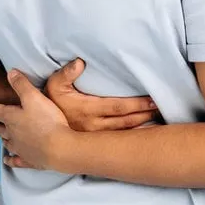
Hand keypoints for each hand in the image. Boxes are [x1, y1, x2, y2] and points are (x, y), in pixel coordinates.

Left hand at [0, 69, 74, 170]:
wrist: (59, 148)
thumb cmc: (47, 120)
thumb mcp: (33, 96)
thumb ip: (21, 84)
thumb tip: (10, 72)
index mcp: (11, 118)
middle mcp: (11, 134)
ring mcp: (20, 149)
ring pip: (6, 143)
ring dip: (3, 139)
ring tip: (1, 137)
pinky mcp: (29, 160)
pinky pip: (16, 161)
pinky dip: (10, 160)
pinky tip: (8, 160)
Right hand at [46, 58, 160, 130]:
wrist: (42, 127)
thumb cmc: (50, 102)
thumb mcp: (53, 85)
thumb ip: (66, 73)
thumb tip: (79, 62)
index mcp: (88, 109)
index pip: (119, 107)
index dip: (138, 105)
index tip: (153, 100)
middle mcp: (94, 126)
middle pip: (127, 122)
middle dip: (146, 115)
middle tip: (162, 108)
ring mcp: (96, 136)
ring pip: (125, 133)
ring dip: (143, 126)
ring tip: (158, 118)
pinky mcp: (95, 142)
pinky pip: (119, 141)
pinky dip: (133, 137)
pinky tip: (144, 134)